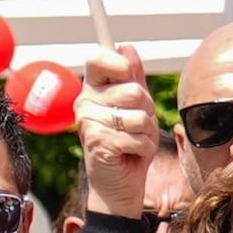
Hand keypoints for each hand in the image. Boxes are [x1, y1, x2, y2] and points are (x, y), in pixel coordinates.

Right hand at [76, 47, 162, 219]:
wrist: (116, 186)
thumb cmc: (126, 145)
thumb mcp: (134, 108)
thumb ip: (132, 77)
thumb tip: (127, 46)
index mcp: (92, 90)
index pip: (99, 58)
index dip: (120, 63)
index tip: (127, 76)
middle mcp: (85, 103)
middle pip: (134, 90)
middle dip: (146, 111)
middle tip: (135, 126)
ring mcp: (89, 123)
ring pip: (140, 116)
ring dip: (147, 133)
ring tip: (134, 142)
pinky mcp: (99, 143)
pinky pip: (139, 137)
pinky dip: (143, 149)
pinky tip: (130, 155)